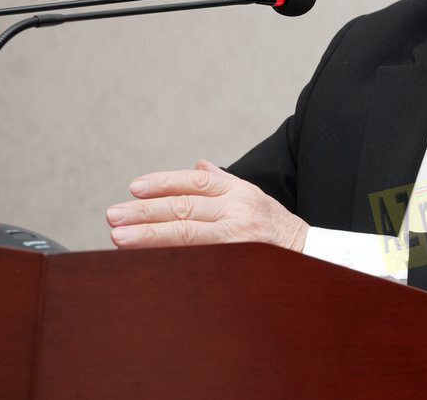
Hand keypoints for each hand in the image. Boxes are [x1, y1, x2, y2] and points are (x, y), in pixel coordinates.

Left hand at [106, 159, 308, 250]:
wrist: (312, 257)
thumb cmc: (277, 228)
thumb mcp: (255, 197)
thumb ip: (224, 183)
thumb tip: (198, 166)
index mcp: (239, 192)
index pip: (195, 183)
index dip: (163, 183)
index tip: (133, 188)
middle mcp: (239, 211)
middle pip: (184, 207)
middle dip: (145, 212)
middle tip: (114, 216)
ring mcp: (239, 238)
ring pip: (187, 233)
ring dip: (150, 235)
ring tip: (120, 237)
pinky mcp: (239, 261)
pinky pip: (199, 259)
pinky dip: (173, 259)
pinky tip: (150, 262)